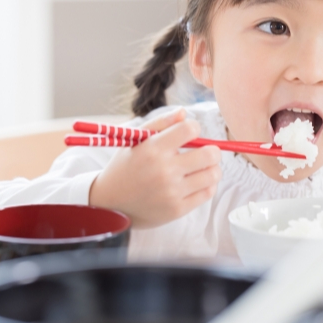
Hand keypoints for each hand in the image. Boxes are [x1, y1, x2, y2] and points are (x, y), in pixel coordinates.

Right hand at [89, 109, 221, 227]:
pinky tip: (198, 181)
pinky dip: (208, 185)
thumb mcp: (135, 140)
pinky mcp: (177, 209)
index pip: (190, 129)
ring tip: (204, 167)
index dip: (194, 128)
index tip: (190, 134)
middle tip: (206, 152)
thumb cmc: (125, 167)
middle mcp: (164, 171)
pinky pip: (207, 193)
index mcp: (153, 149)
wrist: (110, 203)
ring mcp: (172, 192)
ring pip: (213, 175)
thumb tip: (185, 113)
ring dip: (213, 168)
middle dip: (212, 150)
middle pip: (209, 154)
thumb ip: (161, 123)